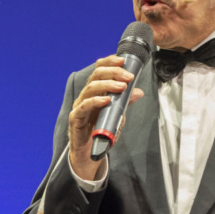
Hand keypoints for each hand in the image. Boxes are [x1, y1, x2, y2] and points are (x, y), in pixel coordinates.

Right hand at [67, 55, 143, 180]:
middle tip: (128, 76)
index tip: (124, 60)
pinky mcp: (75, 118)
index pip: (99, 70)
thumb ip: (125, 102)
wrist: (90, 152)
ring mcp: (80, 106)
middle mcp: (86, 95)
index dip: (110, 62)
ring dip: (108, 85)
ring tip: (122, 87)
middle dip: (113, 72)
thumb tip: (139, 91)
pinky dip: (96, 101)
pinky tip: (107, 100)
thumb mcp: (117, 115)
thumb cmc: (101, 131)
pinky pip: (84, 106)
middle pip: (96, 75)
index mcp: (95, 91)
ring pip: (91, 88)